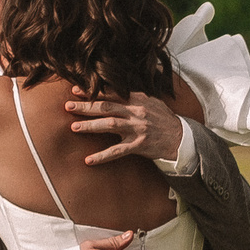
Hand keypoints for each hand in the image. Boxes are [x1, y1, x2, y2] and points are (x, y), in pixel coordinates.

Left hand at [67, 90, 183, 164]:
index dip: (92, 91)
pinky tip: (89, 160)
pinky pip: (117, 151)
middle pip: (106, 107)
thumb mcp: (151, 102)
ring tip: (74, 127)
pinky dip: (102, 156)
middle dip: (85, 106)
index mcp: (137, 99)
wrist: (181, 137)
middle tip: (68, 106)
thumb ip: (134, 96)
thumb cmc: (164, 120)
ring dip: (90, 126)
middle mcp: (136, 112)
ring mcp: (137, 129)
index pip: (110, 93)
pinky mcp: (139, 145)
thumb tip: (116, 91)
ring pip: (109, 125)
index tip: (75, 90)